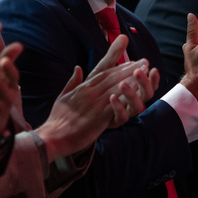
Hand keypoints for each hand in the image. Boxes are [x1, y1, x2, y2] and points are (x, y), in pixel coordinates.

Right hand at [35, 36, 152, 159]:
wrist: (53, 136)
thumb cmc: (57, 119)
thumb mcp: (63, 96)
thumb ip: (72, 82)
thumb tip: (78, 68)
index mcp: (83, 88)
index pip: (103, 73)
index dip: (119, 66)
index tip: (131, 61)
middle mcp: (90, 92)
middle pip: (113, 77)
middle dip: (130, 69)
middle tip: (144, 62)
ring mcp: (94, 103)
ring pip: (116, 87)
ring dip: (132, 78)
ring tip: (145, 72)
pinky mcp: (98, 116)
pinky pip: (115, 104)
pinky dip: (127, 96)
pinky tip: (137, 92)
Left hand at [93, 35, 159, 127]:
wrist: (76, 115)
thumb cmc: (92, 91)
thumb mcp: (102, 71)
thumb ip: (114, 55)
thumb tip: (123, 36)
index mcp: (131, 90)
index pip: (147, 83)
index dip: (151, 76)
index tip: (148, 64)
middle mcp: (130, 102)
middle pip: (147, 94)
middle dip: (145, 83)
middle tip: (139, 71)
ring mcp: (122, 112)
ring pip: (137, 107)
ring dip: (132, 94)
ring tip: (122, 84)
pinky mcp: (112, 122)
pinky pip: (121, 117)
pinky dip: (118, 107)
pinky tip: (112, 97)